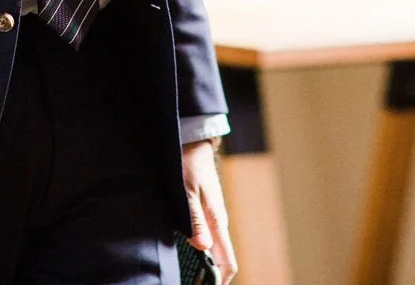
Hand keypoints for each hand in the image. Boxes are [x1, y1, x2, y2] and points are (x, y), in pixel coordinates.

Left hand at [183, 139, 236, 283]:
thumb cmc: (188, 165)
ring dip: (207, 265)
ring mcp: (214, 218)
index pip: (227, 261)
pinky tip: (190, 256)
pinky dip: (203, 252)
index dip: (220, 280)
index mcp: (217, 221)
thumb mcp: (186, 191)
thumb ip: (195, 220)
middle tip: (194, 284)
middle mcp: (219, 223)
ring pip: (215, 250)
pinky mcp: (207, 213)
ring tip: (192, 277)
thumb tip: (203, 248)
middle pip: (222, 260)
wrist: (193, 144)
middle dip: (212, 276)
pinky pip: (209, 239)